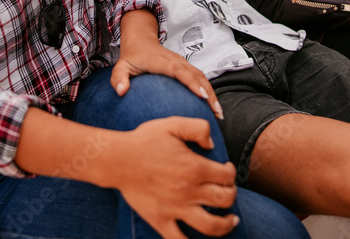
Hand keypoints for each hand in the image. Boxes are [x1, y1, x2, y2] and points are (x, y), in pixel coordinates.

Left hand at [112, 38, 222, 118]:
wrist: (141, 41)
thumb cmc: (132, 56)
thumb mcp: (121, 66)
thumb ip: (119, 78)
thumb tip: (121, 92)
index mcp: (162, 62)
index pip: (180, 71)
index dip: (192, 82)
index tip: (202, 96)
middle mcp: (176, 61)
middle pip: (197, 76)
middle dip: (209, 93)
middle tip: (216, 113)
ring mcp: (183, 63)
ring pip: (202, 77)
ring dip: (212, 94)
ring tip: (218, 113)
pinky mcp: (186, 67)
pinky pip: (200, 78)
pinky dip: (208, 91)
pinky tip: (212, 106)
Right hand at [112, 116, 238, 238]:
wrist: (117, 160)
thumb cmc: (144, 141)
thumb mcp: (172, 124)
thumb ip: (199, 128)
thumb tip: (212, 145)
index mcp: (194, 167)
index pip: (227, 176)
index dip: (231, 172)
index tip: (226, 169)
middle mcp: (188, 191)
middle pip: (225, 200)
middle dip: (231, 194)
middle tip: (227, 190)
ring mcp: (175, 209)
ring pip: (211, 225)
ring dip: (226, 224)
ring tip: (231, 220)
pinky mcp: (161, 220)